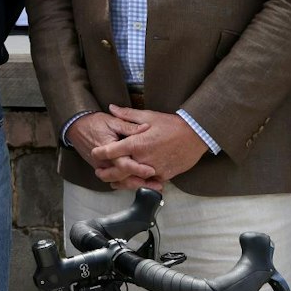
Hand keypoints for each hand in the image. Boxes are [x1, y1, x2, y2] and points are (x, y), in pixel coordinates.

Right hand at [66, 111, 155, 188]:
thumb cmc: (94, 123)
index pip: (124, 164)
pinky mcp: (102, 169)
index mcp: (108, 149)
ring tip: (152, 186)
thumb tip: (145, 127)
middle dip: (141, 182)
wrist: (76, 127)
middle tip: (157, 184)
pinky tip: (138, 183)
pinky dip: (127, 183)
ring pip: (119, 182)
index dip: (138, 169)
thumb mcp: (112, 121)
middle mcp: (105, 162)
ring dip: (135, 185)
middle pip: (123, 178)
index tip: (151, 171)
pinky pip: (115, 180)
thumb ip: (129, 126)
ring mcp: (102, 167)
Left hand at [91, 106, 208, 187]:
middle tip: (98, 172)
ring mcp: (154, 169)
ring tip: (112, 182)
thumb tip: (111, 108)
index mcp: (137, 143)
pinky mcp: (164, 176)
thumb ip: (127, 114)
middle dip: (106, 173)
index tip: (94, 153)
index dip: (100, 153)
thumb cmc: (172, 124)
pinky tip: (133, 182)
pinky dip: (140, 183)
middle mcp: (143, 159)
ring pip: (132, 180)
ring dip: (121, 181)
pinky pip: (148, 182)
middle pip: (119, 170)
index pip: (112, 151)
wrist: (196, 135)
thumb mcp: (149, 115)